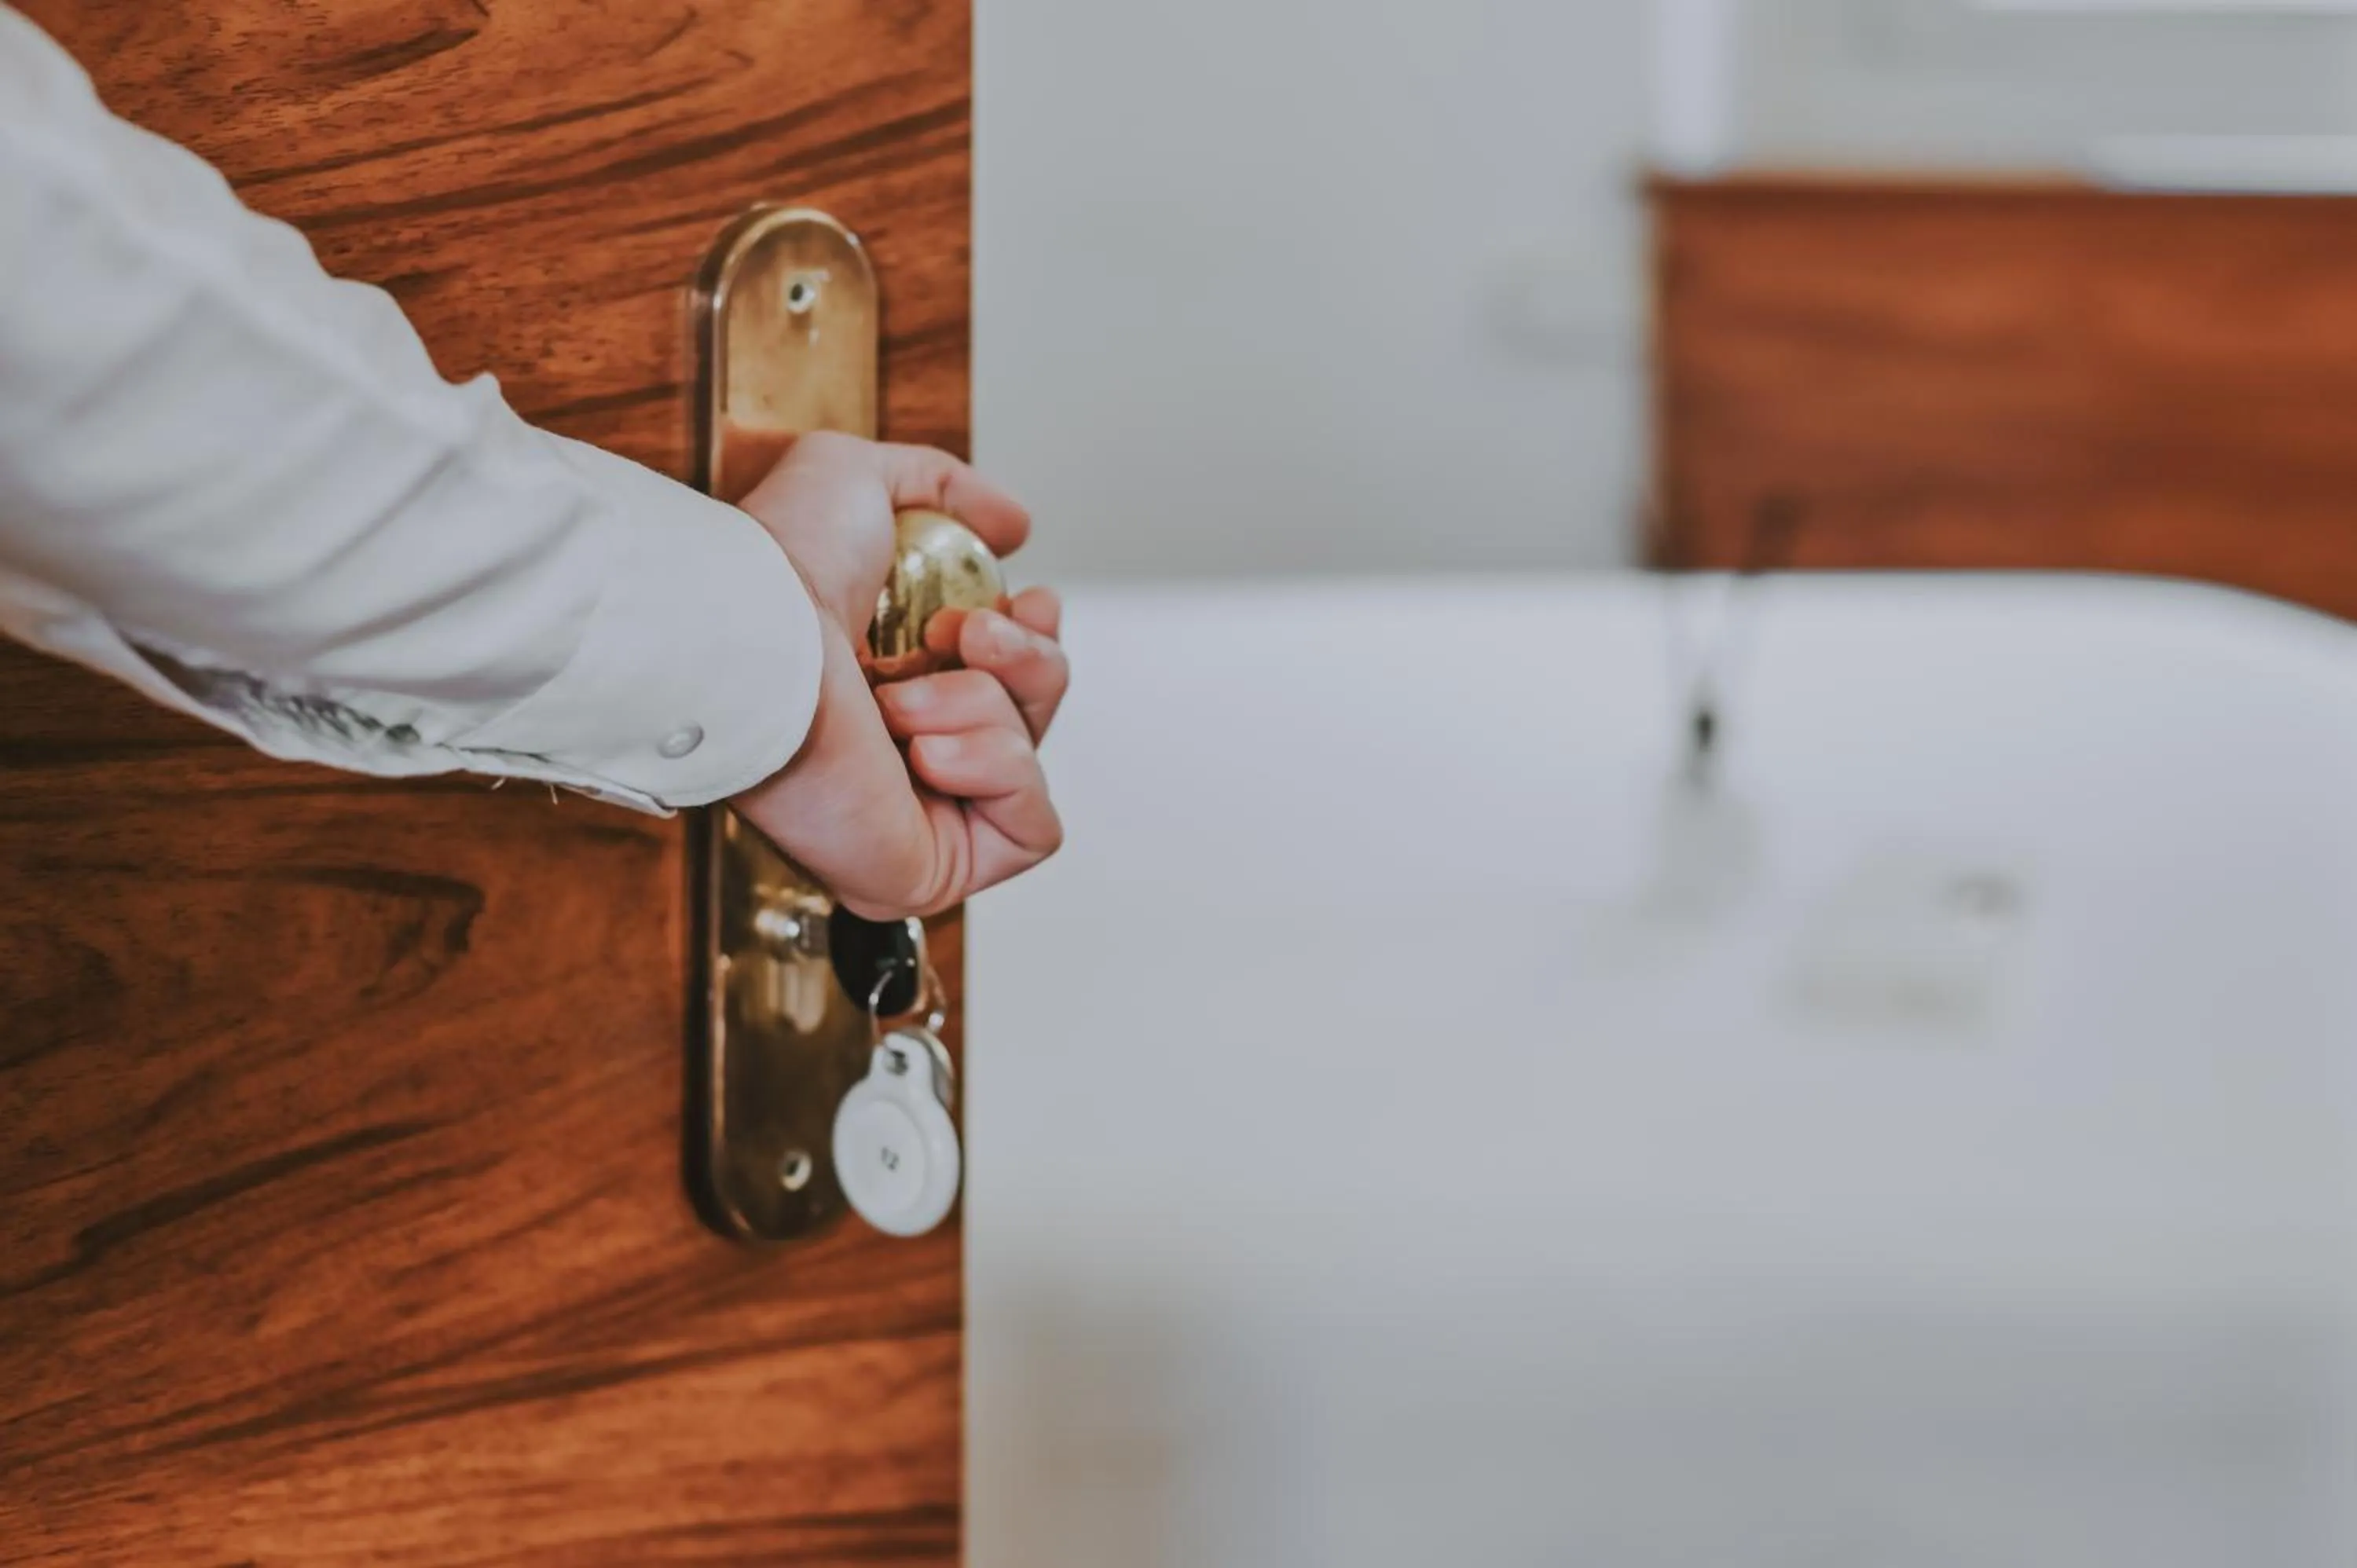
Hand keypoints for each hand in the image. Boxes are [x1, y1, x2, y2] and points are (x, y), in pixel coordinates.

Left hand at [730, 433, 1068, 919]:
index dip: (1032, 642)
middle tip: (965, 632)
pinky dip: (996, 771)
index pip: (1005, 683)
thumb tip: (1017, 526)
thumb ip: (944, 486)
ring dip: (982, 708)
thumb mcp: (862, 479)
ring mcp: (915, 819)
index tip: (1027, 598)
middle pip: (1034, 719)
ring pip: (1031, 764)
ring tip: (900, 693)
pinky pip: (1030, 828)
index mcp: (890, 682)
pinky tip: (923, 748)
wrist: (752, 634)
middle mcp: (901, 754)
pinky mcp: (925, 870)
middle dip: (1023, 661)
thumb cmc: (779, 566)